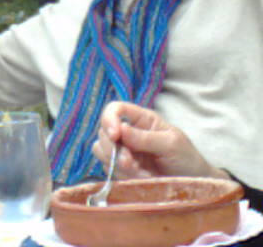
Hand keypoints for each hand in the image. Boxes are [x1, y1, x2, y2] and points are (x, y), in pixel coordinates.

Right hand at [92, 102, 227, 179]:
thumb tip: (120, 130)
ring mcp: (123, 151)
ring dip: (116, 163)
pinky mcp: (121, 169)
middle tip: (129, 163)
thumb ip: (146, 137)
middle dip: (113, 148)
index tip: (115, 135)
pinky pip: (109, 169)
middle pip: (103, 132)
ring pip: (101, 151)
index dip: (109, 119)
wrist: (194, 187)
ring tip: (140, 173)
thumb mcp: (172, 144)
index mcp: (141, 119)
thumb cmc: (187, 159)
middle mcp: (128, 132)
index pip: (115, 109)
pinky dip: (122, 175)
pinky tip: (140, 179)